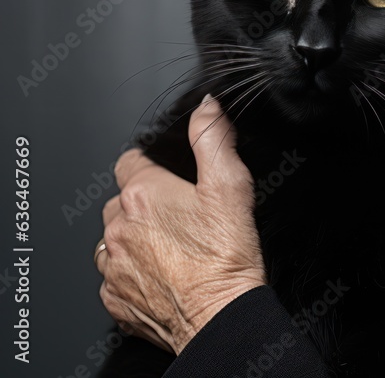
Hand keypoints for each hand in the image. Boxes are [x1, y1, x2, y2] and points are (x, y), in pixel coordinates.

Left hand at [96, 94, 265, 353]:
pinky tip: (166, 276)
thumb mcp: (230, 186)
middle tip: (180, 217)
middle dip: (143, 205)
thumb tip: (207, 107)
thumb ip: (214, 139)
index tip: (165, 174)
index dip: (150, 164)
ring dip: (136, 240)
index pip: (129, 162)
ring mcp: (113, 266)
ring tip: (173, 249)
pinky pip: (117, 278)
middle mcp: (119, 228)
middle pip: (121, 203)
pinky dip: (135, 275)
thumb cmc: (225, 256)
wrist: (219, 317)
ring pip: (115, 241)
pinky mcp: (115, 299)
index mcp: (143, 195)